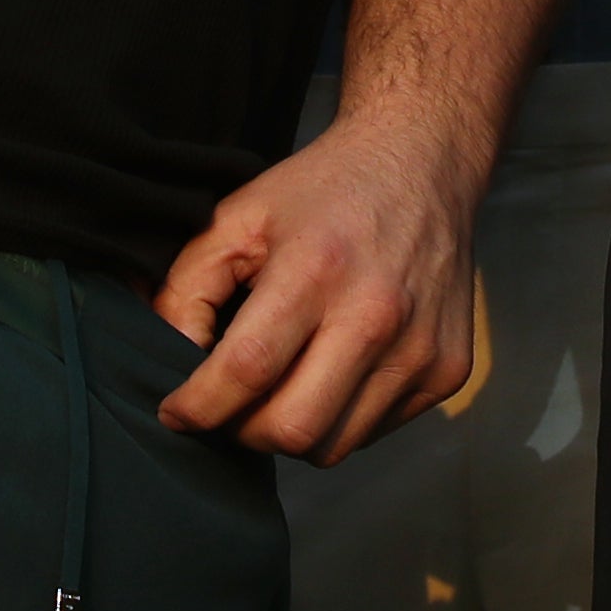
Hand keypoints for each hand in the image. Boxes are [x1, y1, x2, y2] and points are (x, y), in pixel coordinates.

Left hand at [152, 99, 484, 463]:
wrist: (424, 163)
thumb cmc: (322, 191)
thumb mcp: (238, 216)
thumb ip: (186, 286)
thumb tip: (163, 354)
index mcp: (316, 269)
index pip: (248, 370)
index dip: (199, 406)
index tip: (175, 411)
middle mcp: (376, 315)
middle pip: (291, 428)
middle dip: (242, 431)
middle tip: (229, 404)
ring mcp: (420, 349)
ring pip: (332, 447)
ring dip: (291, 430)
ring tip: (281, 385)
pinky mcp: (448, 371)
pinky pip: (372, 432)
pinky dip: (339, 419)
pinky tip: (331, 371)